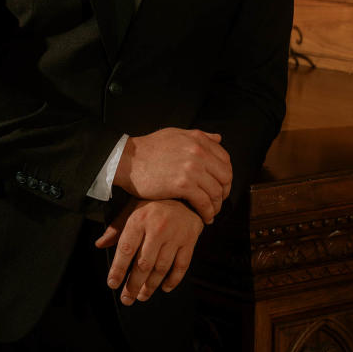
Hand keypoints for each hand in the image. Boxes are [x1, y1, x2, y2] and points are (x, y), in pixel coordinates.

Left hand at [95, 198, 204, 304]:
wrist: (185, 192)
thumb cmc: (153, 202)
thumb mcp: (132, 208)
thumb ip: (116, 228)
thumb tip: (99, 245)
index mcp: (139, 220)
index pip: (126, 250)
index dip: (118, 270)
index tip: (113, 284)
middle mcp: (157, 229)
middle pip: (143, 264)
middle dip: (133, 285)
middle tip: (126, 299)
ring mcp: (175, 235)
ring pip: (161, 268)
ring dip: (151, 286)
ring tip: (142, 296)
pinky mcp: (190, 240)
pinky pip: (181, 266)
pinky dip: (173, 280)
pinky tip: (165, 288)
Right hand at [113, 128, 230, 222]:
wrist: (127, 160)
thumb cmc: (148, 148)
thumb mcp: (175, 134)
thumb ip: (200, 136)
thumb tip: (219, 138)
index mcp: (198, 140)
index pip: (225, 160)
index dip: (225, 176)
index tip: (220, 186)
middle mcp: (198, 152)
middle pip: (225, 177)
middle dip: (223, 192)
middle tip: (217, 201)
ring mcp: (192, 168)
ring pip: (216, 192)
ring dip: (216, 206)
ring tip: (210, 212)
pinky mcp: (182, 185)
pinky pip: (204, 202)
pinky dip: (207, 212)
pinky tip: (204, 218)